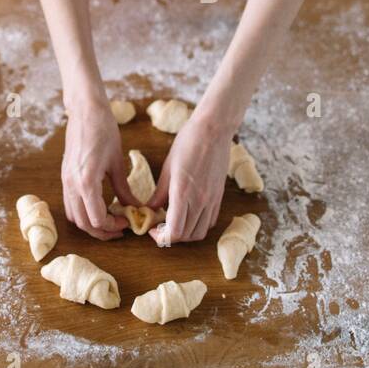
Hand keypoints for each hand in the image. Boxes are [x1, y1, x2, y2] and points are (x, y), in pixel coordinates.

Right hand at [60, 97, 129, 240]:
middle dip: (102, 231)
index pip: (96, 219)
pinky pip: (70, 204)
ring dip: (90, 223)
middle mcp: (72, 184)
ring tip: (110, 220)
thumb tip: (135, 208)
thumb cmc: (104, 131)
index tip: (127, 223)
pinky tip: (99, 206)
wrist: (85, 111)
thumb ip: (124, 189)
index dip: (112, 226)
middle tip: (120, 228)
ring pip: (74, 216)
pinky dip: (83, 212)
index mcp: (86, 181)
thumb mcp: (118, 163)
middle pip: (83, 223)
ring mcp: (66, 181)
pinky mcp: (65, 177)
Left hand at [149, 112, 233, 245]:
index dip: (161, 237)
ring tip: (174, 222)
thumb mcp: (167, 168)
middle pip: (186, 236)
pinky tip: (188, 214)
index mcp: (183, 194)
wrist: (213, 130)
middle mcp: (200, 201)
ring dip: (185, 234)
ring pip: (200, 232)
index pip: (174, 232)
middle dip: (170, 237)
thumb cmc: (188, 143)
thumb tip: (149, 210)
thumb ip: (159, 194)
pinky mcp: (219, 196)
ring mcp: (212, 200)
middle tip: (159, 227)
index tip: (152, 229)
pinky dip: (198, 225)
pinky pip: (209, 221)